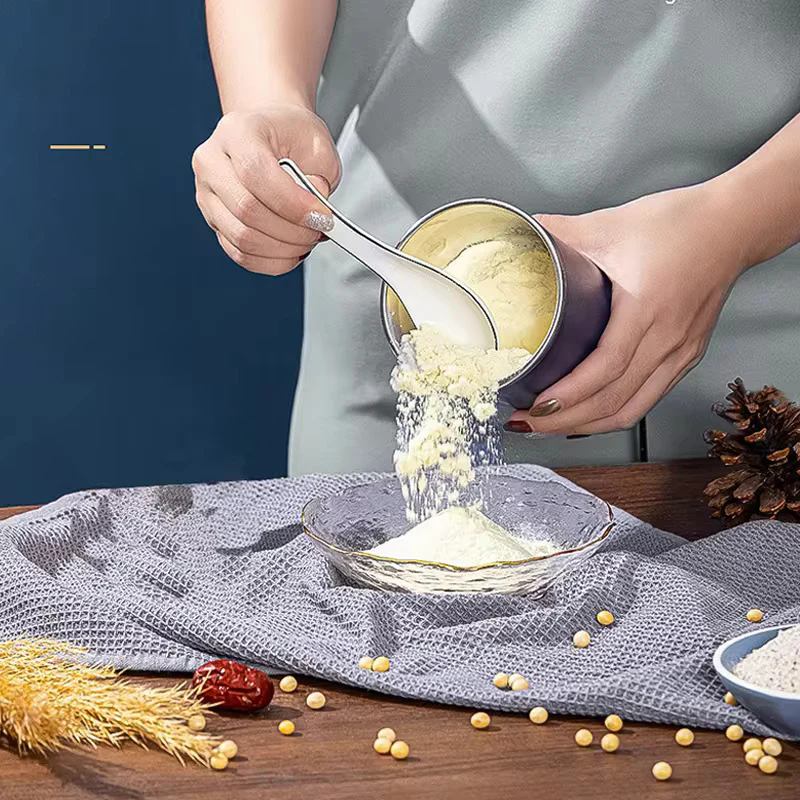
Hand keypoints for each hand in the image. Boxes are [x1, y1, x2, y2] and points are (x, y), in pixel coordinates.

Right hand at [192, 104, 340, 273]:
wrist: (273, 133)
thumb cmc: (292, 135)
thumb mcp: (317, 145)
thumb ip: (319, 178)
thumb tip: (313, 214)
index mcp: (237, 131)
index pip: (255, 173)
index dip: (293, 204)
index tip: (321, 217)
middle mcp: (213, 161)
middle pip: (247, 210)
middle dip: (292, 231)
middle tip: (319, 230)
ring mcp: (207, 194)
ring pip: (242, 238)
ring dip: (284, 249)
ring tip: (306, 239)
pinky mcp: (213, 221)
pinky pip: (240, 254)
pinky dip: (272, 261)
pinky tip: (291, 251)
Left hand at [507, 184, 746, 434]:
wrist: (734, 225)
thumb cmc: (680, 224)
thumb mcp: (611, 224)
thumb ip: (562, 232)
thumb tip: (525, 232)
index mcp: (646, 308)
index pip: (606, 368)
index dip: (569, 394)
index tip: (536, 405)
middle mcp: (667, 340)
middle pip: (614, 401)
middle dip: (566, 421)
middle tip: (527, 422)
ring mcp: (680, 353)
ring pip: (632, 410)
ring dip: (588, 425)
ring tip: (550, 426)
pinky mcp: (685, 357)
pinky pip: (648, 400)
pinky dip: (614, 414)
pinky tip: (588, 416)